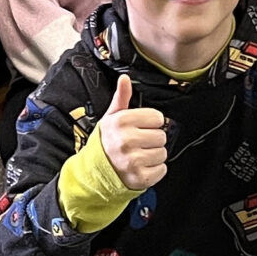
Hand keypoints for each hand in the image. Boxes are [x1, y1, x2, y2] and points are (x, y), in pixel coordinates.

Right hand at [96, 73, 168, 191]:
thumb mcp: (111, 117)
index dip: (151, 122)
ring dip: (154, 155)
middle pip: (161, 135)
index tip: (141, 128)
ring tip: (139, 155)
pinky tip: (142, 167)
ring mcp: (133, 160)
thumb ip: (121, 97)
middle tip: (139, 143)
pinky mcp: (139, 177)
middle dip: (152, 139)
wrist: (93, 171)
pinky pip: (162, 170)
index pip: (157, 117)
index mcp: (121, 122)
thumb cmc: (105, 143)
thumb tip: (125, 78)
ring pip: (163, 153)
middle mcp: (126, 141)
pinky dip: (155, 170)